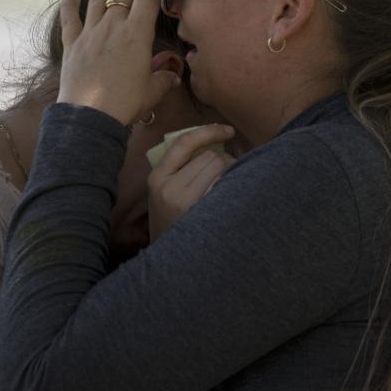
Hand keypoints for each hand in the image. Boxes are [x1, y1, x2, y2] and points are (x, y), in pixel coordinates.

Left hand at [57, 0, 179, 124]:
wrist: (89, 117)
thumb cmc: (125, 104)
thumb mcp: (152, 91)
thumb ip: (163, 78)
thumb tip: (172, 75)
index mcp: (137, 35)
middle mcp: (113, 27)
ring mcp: (91, 34)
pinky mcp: (73, 46)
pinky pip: (71, 20)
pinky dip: (70, 4)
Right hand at [147, 124, 236, 238]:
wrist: (168, 260)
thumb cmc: (171, 221)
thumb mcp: (163, 193)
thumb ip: (179, 169)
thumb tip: (214, 143)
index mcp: (157, 177)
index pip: (184, 142)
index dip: (209, 132)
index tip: (228, 130)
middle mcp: (168, 187)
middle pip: (210, 156)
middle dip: (224, 160)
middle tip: (227, 174)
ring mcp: (185, 201)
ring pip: (221, 169)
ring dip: (231, 173)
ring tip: (227, 188)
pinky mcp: (202, 214)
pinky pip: (226, 187)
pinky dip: (233, 187)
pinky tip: (230, 199)